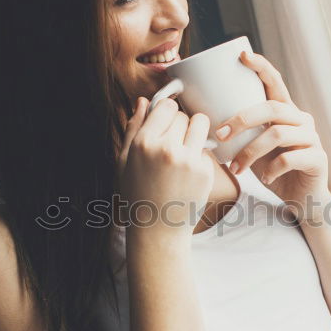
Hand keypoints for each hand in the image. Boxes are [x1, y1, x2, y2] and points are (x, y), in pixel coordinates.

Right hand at [116, 96, 214, 235]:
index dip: (166, 113)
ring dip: (195, 132)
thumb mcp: (124, 161)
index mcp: (144, 143)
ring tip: (184, 149)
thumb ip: (133, 128)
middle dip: (179, 126)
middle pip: (183, 116)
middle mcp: (167, 149)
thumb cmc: (137, 194)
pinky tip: (187, 174)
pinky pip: (205, 149)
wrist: (157, 229)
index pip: (166, 107)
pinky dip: (198, 157)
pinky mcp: (205, 172)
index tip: (165, 123)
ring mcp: (188, 160)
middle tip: (172, 145)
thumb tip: (143, 101)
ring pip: (201, 124)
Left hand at [215, 49, 328, 209]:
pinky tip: (263, 179)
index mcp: (285, 112)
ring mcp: (312, 138)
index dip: (261, 67)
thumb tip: (203, 123)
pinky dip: (272, 169)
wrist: (301, 200)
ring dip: (251, 151)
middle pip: (272, 108)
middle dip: (242, 119)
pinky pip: (291, 158)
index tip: (242, 56)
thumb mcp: (254, 148)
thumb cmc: (272, 170)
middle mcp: (301, 120)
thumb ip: (240, 134)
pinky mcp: (318, 159)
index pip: (275, 82)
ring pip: (278, 134)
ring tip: (236, 168)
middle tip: (221, 135)